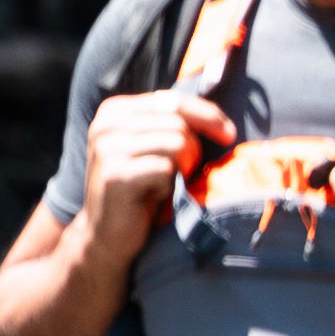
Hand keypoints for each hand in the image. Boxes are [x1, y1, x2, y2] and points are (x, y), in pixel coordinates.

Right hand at [78, 88, 225, 258]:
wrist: (105, 235)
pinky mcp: (116, 175)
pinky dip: (170, 184)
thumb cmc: (138, 189)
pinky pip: (166, 167)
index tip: (229, 134)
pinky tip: (155, 195)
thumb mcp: (149, 147)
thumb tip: (217, 112)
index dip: (207, 114)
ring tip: (168, 183)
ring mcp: (107, 149)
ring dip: (183, 166)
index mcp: (113, 110)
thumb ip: (168, 123)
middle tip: (186, 172)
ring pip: (176, 142)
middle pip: (177, 120)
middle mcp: (105, 124)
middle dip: (193, 148)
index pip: (172, 100)